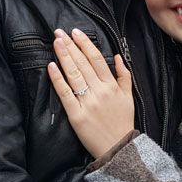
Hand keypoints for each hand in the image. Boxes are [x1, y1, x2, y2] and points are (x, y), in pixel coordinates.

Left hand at [47, 28, 134, 158]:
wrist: (119, 149)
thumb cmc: (123, 122)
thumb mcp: (129, 97)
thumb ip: (124, 75)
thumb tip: (118, 57)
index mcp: (112, 85)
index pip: (96, 58)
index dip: (85, 43)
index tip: (76, 32)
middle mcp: (99, 91)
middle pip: (82, 63)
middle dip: (70, 45)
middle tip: (59, 32)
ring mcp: (87, 102)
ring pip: (73, 74)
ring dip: (64, 56)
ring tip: (56, 42)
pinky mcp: (76, 115)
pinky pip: (65, 93)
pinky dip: (58, 79)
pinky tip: (51, 66)